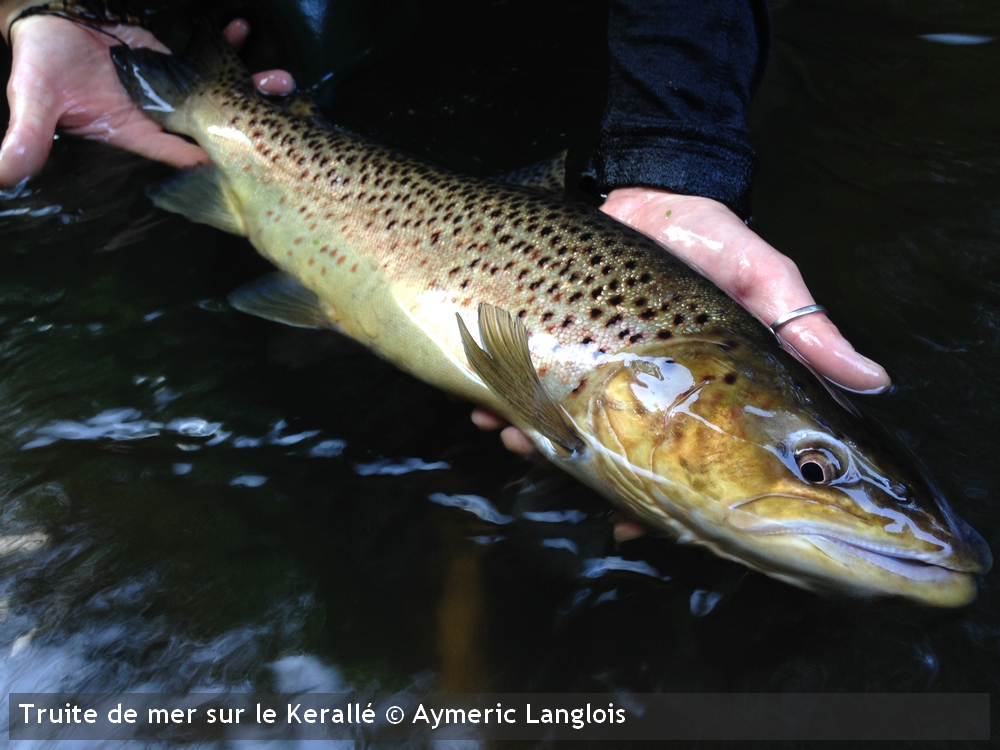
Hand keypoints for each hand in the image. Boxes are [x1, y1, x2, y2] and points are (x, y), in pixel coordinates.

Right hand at [0, 15, 294, 186]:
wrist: (44, 17)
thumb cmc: (38, 59)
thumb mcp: (32, 98)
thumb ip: (27, 136)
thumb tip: (3, 174)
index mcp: (133, 130)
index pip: (176, 151)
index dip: (206, 156)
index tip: (239, 156)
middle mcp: (159, 112)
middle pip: (211, 123)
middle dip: (246, 118)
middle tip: (280, 109)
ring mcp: (171, 83)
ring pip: (217, 88)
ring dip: (248, 82)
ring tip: (280, 79)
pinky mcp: (172, 55)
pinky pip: (205, 51)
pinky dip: (225, 40)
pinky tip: (240, 29)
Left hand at [473, 187, 891, 541]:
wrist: (654, 186)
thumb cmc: (716, 239)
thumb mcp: (764, 280)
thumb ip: (804, 331)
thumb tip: (874, 380)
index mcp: (694, 393)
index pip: (680, 464)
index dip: (659, 503)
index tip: (632, 523)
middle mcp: (641, 388)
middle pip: (608, 453)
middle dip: (579, 470)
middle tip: (552, 465)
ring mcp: (594, 363)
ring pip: (558, 423)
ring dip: (531, 437)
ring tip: (510, 436)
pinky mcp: (557, 333)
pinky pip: (523, 376)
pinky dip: (499, 392)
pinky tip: (479, 401)